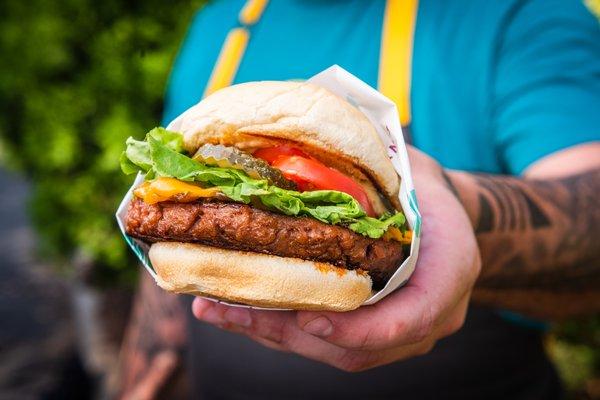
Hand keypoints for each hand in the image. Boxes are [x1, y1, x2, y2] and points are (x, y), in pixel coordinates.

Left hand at [191, 146, 480, 370]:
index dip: (358, 328)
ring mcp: (399, 331)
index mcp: (450, 270)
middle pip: (357, 348)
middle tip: (230, 309)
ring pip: (333, 350)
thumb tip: (297, 153)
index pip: (409, 319)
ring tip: (216, 310)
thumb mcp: (412, 171)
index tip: (308, 316)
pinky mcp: (370, 332)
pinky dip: (279, 328)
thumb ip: (373, 177)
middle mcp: (428, 314)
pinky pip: (325, 341)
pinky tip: (237, 311)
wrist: (440, 216)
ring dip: (272, 333)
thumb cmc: (421, 188)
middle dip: (288, 332)